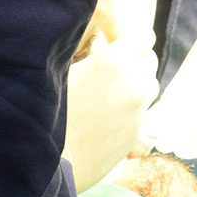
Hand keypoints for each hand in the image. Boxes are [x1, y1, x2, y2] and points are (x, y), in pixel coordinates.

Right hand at [63, 24, 158, 191]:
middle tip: (112, 68)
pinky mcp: (138, 132)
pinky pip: (143, 110)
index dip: (131, 38)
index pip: (144, 36)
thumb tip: (103, 44)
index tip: (117, 43)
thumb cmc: (47, 110)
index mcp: (114, 62)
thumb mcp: (64, 70)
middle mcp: (133, 84)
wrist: (53, 161)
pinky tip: (108, 115)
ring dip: (136, 83)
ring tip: (110, 92)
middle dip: (134, 60)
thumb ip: (91, 54)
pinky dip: (131, 107)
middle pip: (149, 60)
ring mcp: (139, 110)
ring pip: (150, 85)